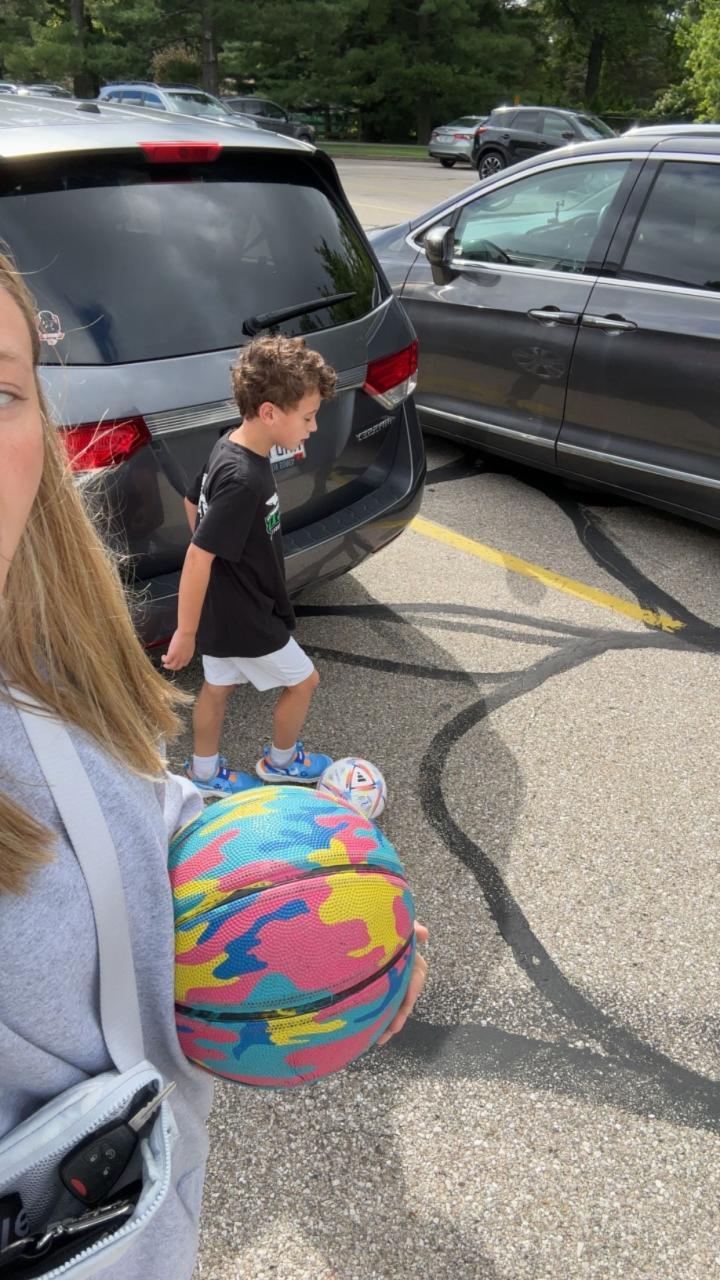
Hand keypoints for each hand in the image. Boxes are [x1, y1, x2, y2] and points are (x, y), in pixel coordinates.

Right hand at [161, 630, 194, 671]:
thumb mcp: (188, 644)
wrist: (187, 632)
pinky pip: (166, 660)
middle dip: (172, 667)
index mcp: (189, 656)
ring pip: (172, 666)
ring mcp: (178, 657)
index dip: (179, 664)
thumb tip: (183, 646)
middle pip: (178, 667)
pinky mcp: (172, 654)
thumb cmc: (188, 635)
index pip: (184, 664)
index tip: (176, 661)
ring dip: (167, 666)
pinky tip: (163, 656)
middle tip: (168, 665)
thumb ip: (186, 648)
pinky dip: (164, 659)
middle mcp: (184, 658)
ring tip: (164, 664)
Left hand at [377, 922, 427, 1046]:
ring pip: (395, 1006)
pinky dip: (379, 1019)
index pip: (417, 976)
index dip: (413, 989)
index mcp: (411, 958)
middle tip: (393, 1029)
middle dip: (400, 1015)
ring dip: (390, 1023)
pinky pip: (383, 1006)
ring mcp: (392, 982)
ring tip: (380, 1039)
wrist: (365, 923)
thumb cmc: (385, 921)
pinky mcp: (378, 989)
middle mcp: (404, 973)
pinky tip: (370, 1033)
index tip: (408, 1000)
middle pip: (406, 997)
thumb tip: (425, 933)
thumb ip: (410, 928)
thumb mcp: (398, 923)